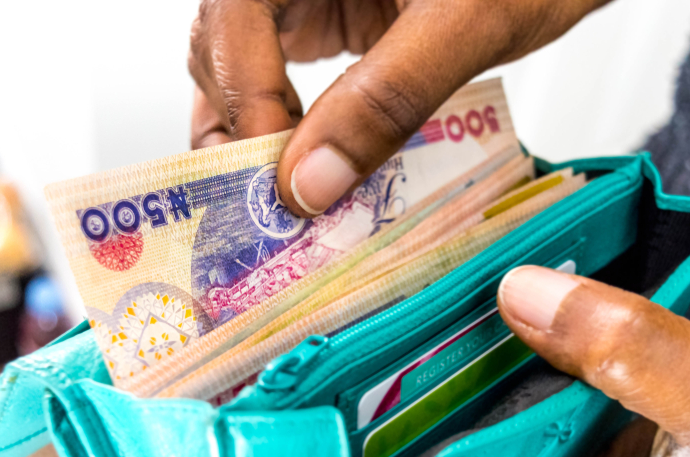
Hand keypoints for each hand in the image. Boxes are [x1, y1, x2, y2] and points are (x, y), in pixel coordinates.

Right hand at [188, 0, 609, 215]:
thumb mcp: (468, 22)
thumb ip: (389, 96)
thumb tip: (312, 184)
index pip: (234, 16)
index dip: (245, 99)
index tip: (280, 179)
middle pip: (221, 45)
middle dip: (239, 127)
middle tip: (271, 205)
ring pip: (244, 64)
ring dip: (258, 133)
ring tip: (286, 199)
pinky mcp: (333, 14)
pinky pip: (287, 72)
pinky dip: (294, 124)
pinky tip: (319, 165)